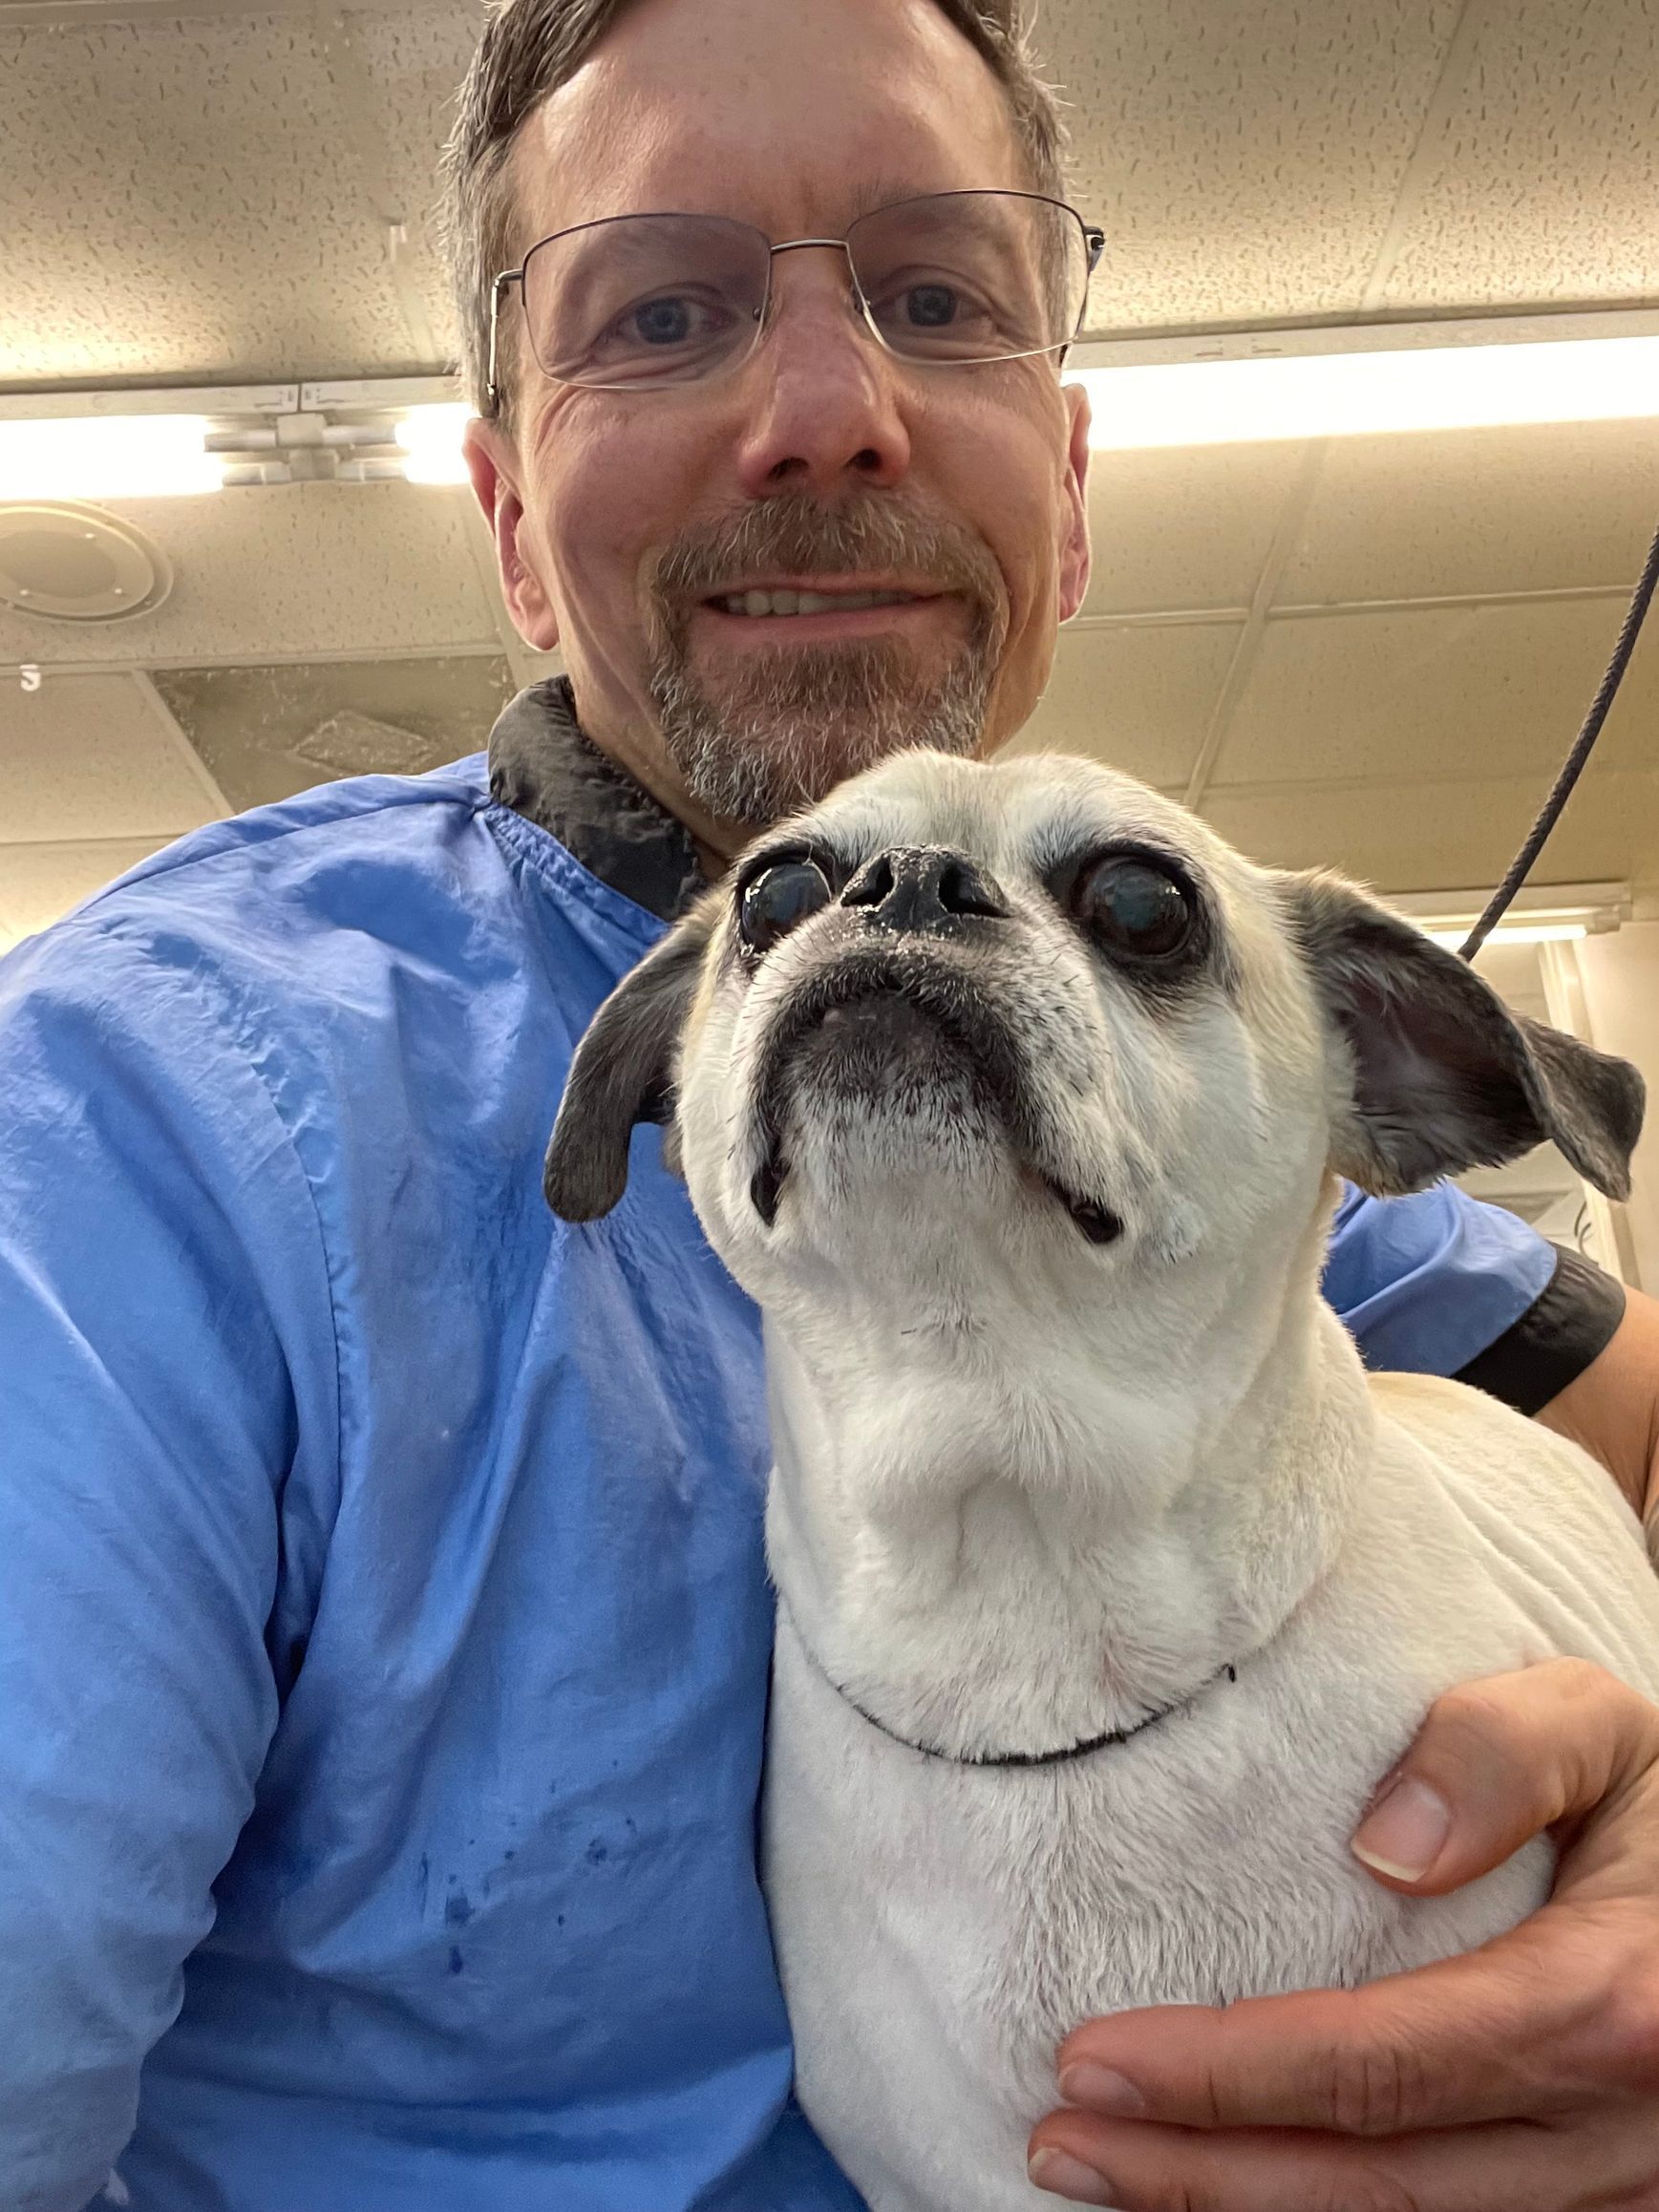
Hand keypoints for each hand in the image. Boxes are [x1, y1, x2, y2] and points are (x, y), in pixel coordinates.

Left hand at [1027, 1659, 1658, 2208]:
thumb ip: (1505, 1751)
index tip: (1091, 2060)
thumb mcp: (1613, 1730)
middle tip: (1058, 2142)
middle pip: (1379, 2188)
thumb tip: (1382, 1846)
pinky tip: (1229, 2202)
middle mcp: (1620, 2142)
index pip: (1382, 2066)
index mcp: (1610, 2010)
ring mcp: (1623, 2205)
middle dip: (1200, 2176)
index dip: (1228, 2076)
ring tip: (1104, 2181)